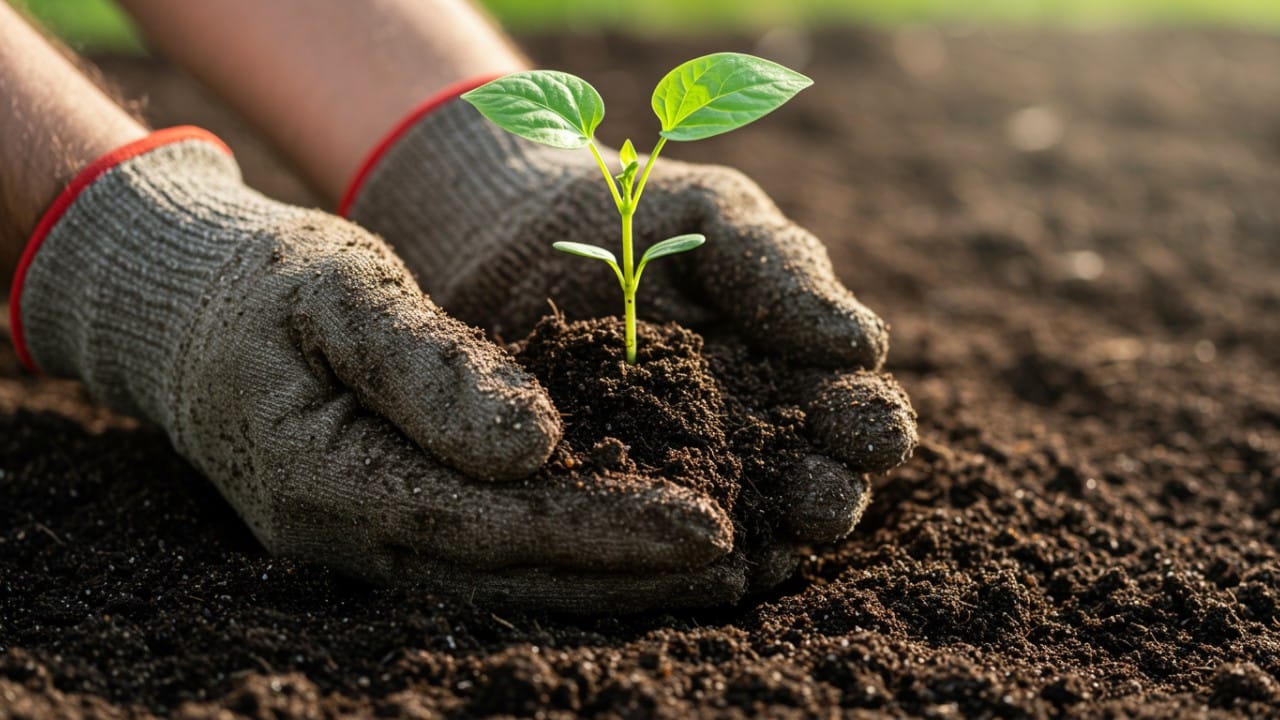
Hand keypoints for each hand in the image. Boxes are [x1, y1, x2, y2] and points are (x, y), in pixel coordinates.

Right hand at [15, 131, 744, 611]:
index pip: (497, 525)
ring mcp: (359, 548)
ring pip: (505, 586)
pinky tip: (635, 556)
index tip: (709, 524)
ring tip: (715, 575)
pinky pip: (487, 564)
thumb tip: (533, 446)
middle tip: (740, 564)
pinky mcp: (380, 533)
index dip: (608, 530)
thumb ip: (429, 364)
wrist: (184, 316)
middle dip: (629, 576)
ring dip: (609, 586)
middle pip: (512, 576)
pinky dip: (567, 564)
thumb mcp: (342, 289)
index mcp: (330, 477)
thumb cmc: (266, 282)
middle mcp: (346, 539)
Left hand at [345, 99, 917, 592]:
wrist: (502, 223)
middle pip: (810, 485)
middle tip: (823, 499)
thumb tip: (863, 345)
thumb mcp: (714, 216)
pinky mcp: (601, 498)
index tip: (869, 428)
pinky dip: (663, 552)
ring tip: (764, 544)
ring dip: (757, 540)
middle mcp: (747, 435)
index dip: (869, 425)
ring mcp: (677, 474)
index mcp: (790, 371)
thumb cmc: (627, 211)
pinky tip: (672, 554)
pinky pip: (643, 536)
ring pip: (737, 526)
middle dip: (828, 497)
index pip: (851, 412)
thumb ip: (782, 269)